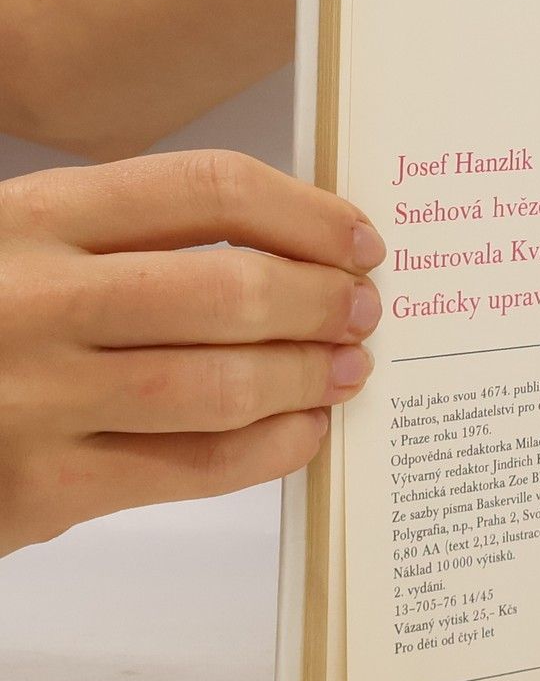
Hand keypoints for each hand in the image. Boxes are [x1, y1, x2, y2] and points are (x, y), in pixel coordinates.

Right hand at [0, 150, 383, 556]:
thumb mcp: (16, 244)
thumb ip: (122, 235)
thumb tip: (287, 246)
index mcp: (30, 218)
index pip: (207, 189)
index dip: (307, 212)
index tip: (358, 238)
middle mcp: (33, 300)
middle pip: (230, 290)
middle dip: (322, 301)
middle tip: (364, 309)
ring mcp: (35, 399)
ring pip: (222, 386)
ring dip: (306, 377)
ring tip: (345, 369)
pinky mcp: (42, 490)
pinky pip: (194, 469)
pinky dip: (271, 449)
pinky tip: (302, 431)